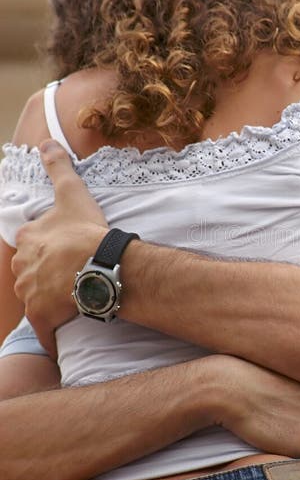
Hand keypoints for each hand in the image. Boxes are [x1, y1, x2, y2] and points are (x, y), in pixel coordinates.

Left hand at [12, 140, 108, 352]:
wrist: (96, 266)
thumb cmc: (85, 230)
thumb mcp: (72, 193)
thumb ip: (58, 167)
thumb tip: (46, 143)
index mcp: (29, 239)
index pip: (32, 242)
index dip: (49, 245)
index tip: (64, 250)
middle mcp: (23, 267)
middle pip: (31, 272)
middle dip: (44, 275)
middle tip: (70, 275)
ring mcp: (31, 294)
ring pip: (36, 298)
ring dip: (50, 300)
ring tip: (72, 300)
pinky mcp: (42, 317)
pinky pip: (45, 330)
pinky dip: (51, 333)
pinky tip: (60, 336)